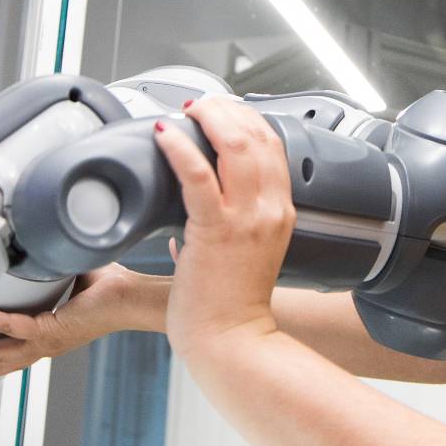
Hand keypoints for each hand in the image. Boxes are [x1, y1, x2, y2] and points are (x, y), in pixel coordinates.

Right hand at [0, 264, 163, 375]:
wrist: (131, 296)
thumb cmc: (109, 288)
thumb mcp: (65, 276)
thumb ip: (44, 266)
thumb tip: (29, 241)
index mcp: (44, 335)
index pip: (5, 352)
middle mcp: (44, 344)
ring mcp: (48, 342)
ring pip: (1, 355)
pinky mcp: (53, 331)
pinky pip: (16, 329)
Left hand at [155, 98, 293, 367]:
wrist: (231, 341)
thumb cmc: (231, 306)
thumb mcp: (245, 256)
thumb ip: (225, 231)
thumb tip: (185, 224)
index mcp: (280, 212)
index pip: (273, 146)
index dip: (246, 118)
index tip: (222, 111)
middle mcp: (269, 209)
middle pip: (256, 136)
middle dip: (225, 110)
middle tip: (200, 105)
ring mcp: (245, 219)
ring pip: (234, 145)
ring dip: (208, 118)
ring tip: (186, 112)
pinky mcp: (216, 231)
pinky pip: (198, 177)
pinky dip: (180, 149)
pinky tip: (166, 135)